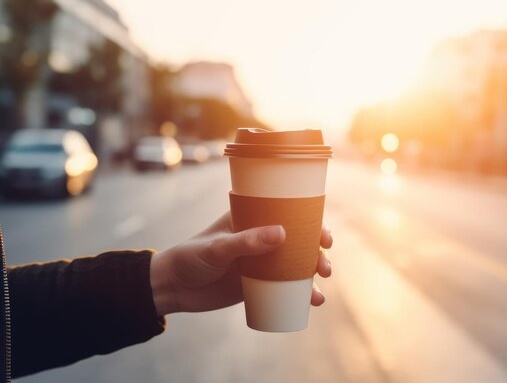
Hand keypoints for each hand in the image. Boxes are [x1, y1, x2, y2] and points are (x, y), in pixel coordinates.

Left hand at [150, 211, 332, 315]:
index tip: (324, 237)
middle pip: (299, 241)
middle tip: (325, 265)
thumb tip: (283, 234)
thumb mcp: (219, 247)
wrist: (172, 287)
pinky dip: (301, 294)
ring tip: (320, 288)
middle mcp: (261, 237)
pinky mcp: (258, 283)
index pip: (289, 214)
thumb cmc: (191, 257)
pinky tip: (313, 302)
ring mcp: (261, 261)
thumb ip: (247, 241)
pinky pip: (285, 287)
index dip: (313, 222)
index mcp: (253, 218)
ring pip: (296, 265)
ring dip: (314, 274)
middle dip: (318, 253)